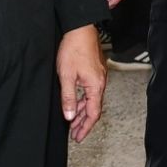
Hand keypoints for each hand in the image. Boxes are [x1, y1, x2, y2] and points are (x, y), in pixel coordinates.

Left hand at [56, 24, 107, 141]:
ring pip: (92, 100)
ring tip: (72, 121)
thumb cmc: (74, 49)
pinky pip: (91, 91)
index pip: (93, 113)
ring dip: (82, 111)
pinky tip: (75, 102)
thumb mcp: (66, 76)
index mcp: (95, 86)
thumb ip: (68, 98)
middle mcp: (101, 82)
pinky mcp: (96, 70)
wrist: (81, 28)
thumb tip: (69, 116)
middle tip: (74, 134)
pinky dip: (83, 100)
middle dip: (83, 122)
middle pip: (94, 108)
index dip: (85, 127)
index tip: (78, 137)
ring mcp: (99, 76)